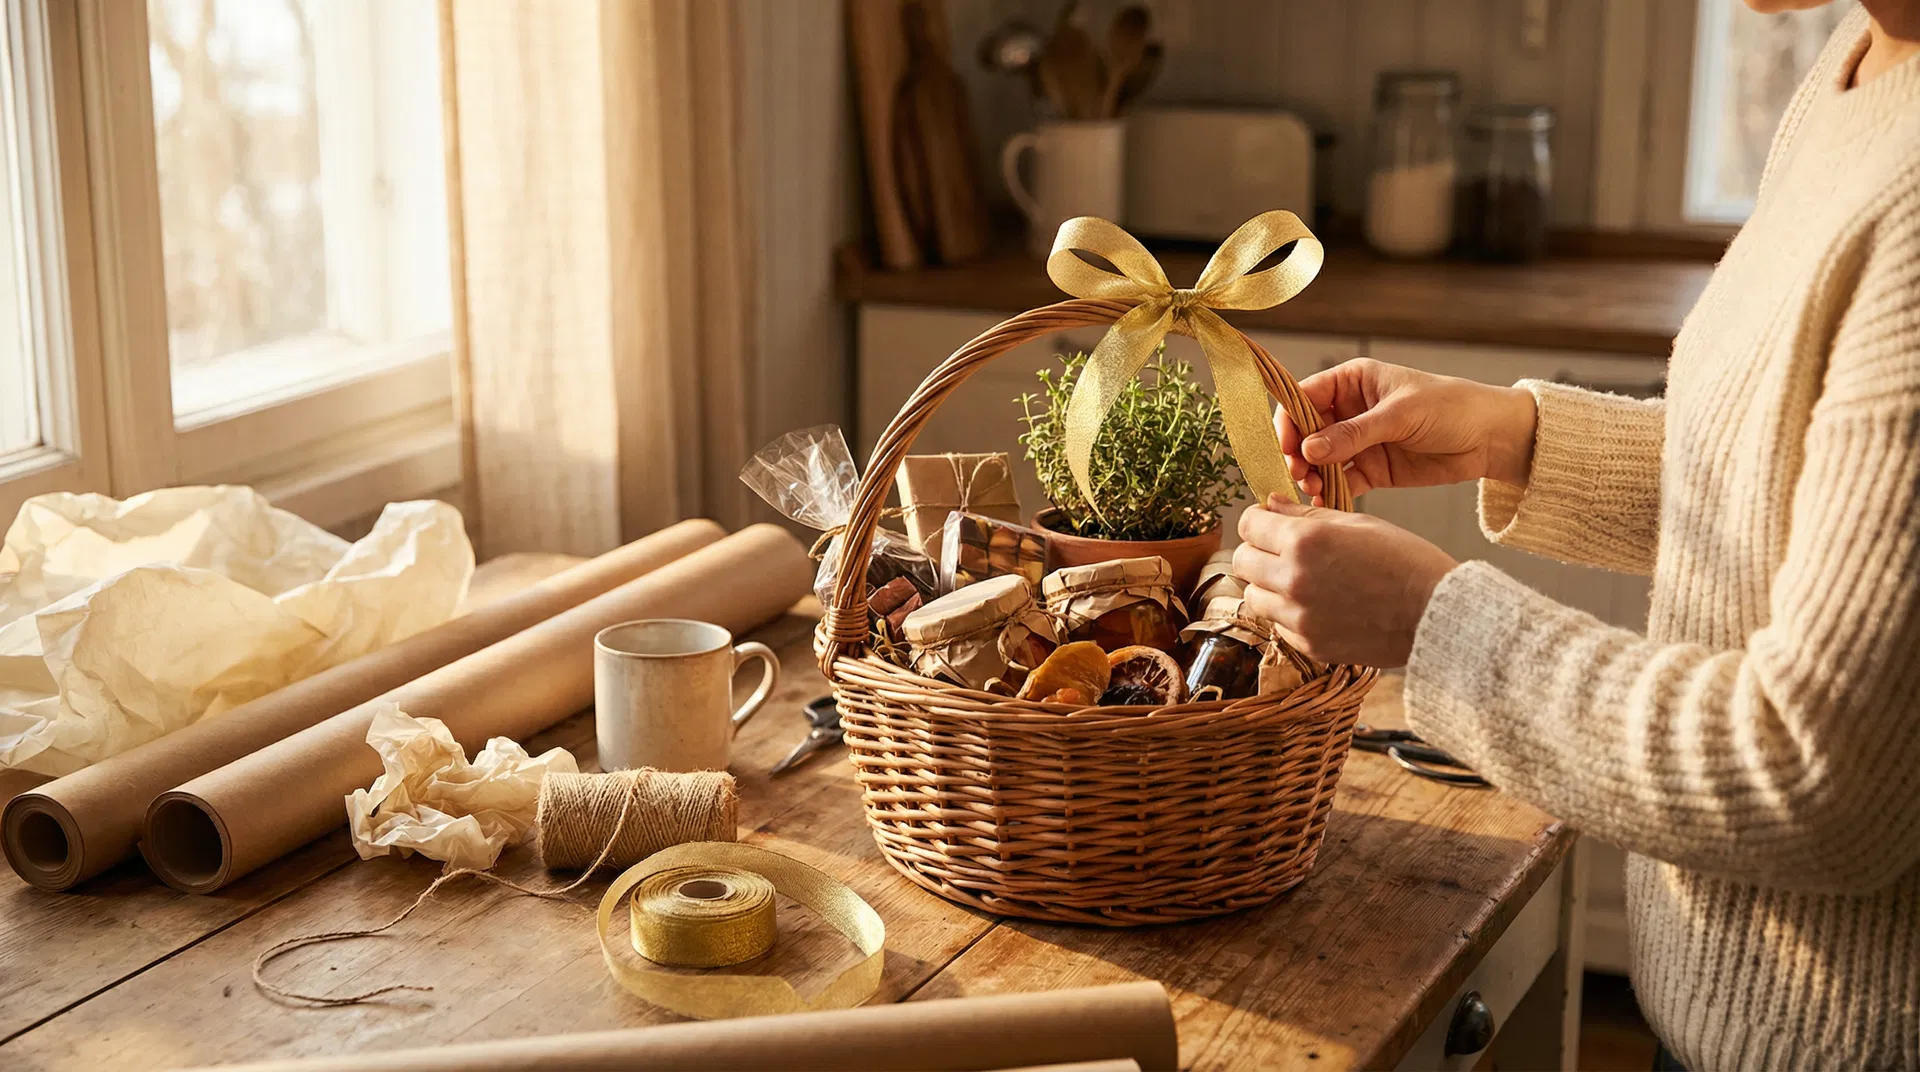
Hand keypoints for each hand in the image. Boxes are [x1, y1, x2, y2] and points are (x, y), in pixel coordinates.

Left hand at [1234, 496, 1457, 667]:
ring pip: (1253, 596)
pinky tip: (1320, 605)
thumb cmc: (1405, 561)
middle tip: (1282, 551)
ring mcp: (1298, 617)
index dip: (1259, 521)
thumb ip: (1305, 515)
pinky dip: (1289, 614)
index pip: (1248, 524)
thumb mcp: (1358, 523)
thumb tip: (1270, 505)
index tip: (1270, 524)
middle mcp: (1293, 579)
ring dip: (1268, 585)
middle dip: (1258, 551)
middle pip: (1242, 561)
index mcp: (1304, 541)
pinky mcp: (1308, 644)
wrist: (1438, 615)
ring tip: (1302, 580)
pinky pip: (1278, 624)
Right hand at [1276, 359, 1537, 504]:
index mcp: (1352, 382)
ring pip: (1319, 460)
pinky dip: (1331, 492)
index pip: (1304, 397)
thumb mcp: (1400, 415)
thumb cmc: (1451, 407)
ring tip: (1313, 489)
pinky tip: (1326, 502)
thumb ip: (1353, 433)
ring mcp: (1359, 443)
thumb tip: (1308, 449)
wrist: (1491, 438)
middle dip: (1297, 453)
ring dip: (1311, 475)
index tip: (1287, 445)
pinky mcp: (1372, 470)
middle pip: (1305, 432)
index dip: (1290, 420)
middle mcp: (1349, 411)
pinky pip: (1341, 482)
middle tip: (1298, 473)